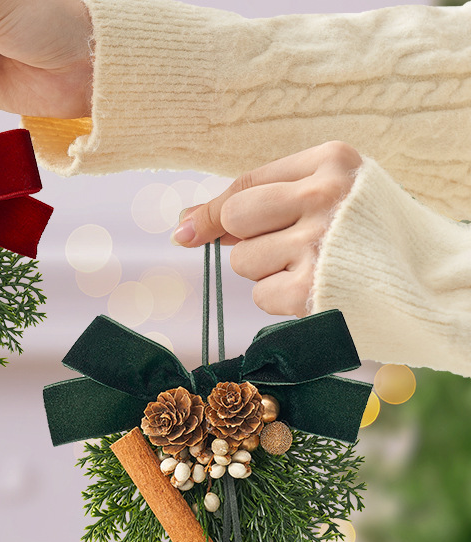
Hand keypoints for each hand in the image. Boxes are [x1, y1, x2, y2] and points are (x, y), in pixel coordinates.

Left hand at [171, 141, 362, 316]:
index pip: (246, 183)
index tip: (185, 229)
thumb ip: (269, 199)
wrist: (438, 287)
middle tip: (280, 248)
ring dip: (266, 272)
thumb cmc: (376, 239)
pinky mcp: (312, 289)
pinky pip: (262, 295)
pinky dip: (281, 299)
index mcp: (331, 161)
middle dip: (244, 240)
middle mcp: (324, 196)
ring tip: (311, 268)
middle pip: (235, 218)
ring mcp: (318, 243)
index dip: (211, 211)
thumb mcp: (335, 196)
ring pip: (244, 261)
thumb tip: (185, 223)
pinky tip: (316, 290)